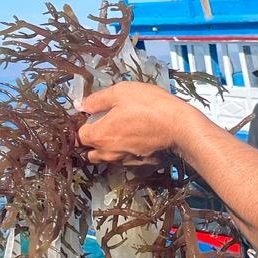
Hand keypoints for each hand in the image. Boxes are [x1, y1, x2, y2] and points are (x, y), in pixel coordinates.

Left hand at [77, 82, 203, 163]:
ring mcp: (123, 161)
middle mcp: (108, 153)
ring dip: (107, 149)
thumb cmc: (149, 106)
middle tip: (103, 125)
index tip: (90, 116)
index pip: (78, 136)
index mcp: (99, 135)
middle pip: (89, 152)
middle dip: (92, 141)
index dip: (82, 125)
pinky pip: (124, 161)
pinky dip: (124, 153)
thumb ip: (96, 100)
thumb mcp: (120, 92)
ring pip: (106, 158)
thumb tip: (80, 105)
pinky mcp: (138, 165)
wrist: (179, 127)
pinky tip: (134, 140)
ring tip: (119, 133)